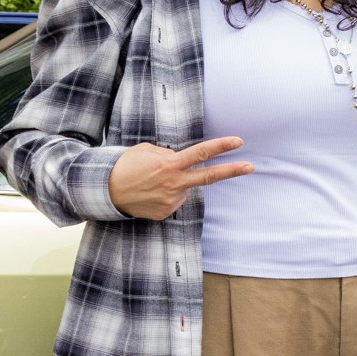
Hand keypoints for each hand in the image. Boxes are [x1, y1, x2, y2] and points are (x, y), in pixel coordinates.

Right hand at [106, 137, 253, 219]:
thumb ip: (168, 154)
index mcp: (170, 164)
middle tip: (251, 167)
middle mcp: (174, 183)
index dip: (221, 147)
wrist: (105, 191)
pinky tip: (149, 193)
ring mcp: (171, 200)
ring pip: (184, 188)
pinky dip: (164, 195)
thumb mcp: (146, 150)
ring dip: (174, 183)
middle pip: (209, 177)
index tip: (238, 142)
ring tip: (151, 182)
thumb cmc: (125, 166)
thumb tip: (180, 160)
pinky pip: (172, 200)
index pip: (201, 153)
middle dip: (232, 171)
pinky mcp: (165, 213)